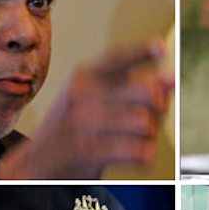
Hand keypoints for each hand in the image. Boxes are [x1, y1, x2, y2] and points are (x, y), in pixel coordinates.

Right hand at [0, 39, 172, 178]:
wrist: (37, 161)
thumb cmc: (77, 125)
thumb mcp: (95, 96)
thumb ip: (132, 86)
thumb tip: (170, 79)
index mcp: (86, 75)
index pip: (118, 58)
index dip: (142, 51)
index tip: (161, 48)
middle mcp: (83, 94)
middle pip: (147, 92)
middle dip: (160, 106)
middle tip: (155, 115)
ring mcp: (82, 122)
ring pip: (144, 122)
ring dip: (151, 135)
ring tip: (140, 139)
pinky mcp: (87, 151)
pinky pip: (135, 150)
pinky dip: (146, 155)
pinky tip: (142, 156)